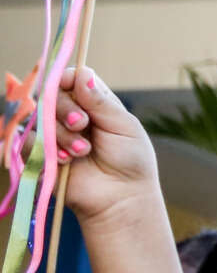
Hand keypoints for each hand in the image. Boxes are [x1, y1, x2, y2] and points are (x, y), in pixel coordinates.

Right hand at [49, 68, 157, 221]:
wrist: (122, 198)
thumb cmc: (131, 162)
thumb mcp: (124, 126)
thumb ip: (101, 101)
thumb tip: (82, 74)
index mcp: (93, 104)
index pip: (70, 78)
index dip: (66, 78)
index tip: (72, 85)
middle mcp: (71, 115)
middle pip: (51, 94)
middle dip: (66, 108)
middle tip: (83, 125)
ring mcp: (55, 134)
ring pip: (40, 117)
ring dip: (62, 133)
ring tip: (83, 152)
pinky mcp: (42, 154)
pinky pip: (29, 140)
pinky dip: (48, 149)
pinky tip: (67, 161)